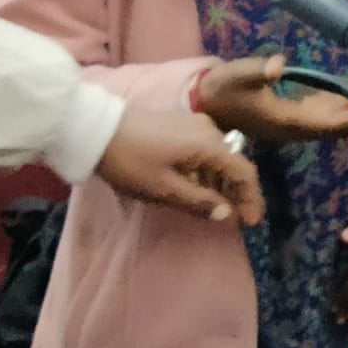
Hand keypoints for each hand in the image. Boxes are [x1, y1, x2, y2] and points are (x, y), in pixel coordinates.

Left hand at [96, 107, 265, 224]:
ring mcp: (194, 124)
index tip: (250, 223)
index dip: (252, 199)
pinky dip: (207, 171)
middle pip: (234, 163)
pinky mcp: (180, 124)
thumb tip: (228, 215)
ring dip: (221, 183)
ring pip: (219, 157)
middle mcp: (209, 130)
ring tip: (214, 206)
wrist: (96, 128)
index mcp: (209, 144)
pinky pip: (204, 150)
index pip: (244, 173)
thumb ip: (199, 202)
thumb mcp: (163, 189)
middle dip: (237, 192)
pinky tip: (196, 186)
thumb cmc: (130, 161)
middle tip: (234, 218)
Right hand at [197, 54, 347, 144]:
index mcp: (287, 121)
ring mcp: (294, 123)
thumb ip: (258, 71)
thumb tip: (278, 65)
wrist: (206, 100)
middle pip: (336, 125)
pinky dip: (341, 103)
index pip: (327, 123)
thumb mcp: (238, 75)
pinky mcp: (291, 115)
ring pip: (332, 120)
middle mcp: (295, 127)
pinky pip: (323, 113)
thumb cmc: (223, 87)